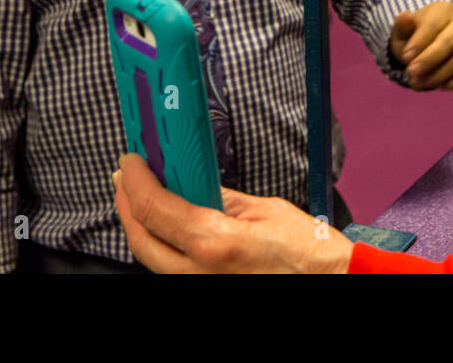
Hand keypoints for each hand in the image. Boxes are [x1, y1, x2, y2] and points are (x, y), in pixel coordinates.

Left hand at [113, 153, 353, 272]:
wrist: (327, 282)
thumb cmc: (306, 252)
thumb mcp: (265, 210)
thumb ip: (222, 198)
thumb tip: (194, 183)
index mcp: (214, 243)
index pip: (154, 208)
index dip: (135, 181)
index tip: (130, 163)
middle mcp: (198, 272)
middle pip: (140, 238)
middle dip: (126, 204)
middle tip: (125, 178)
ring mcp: (200, 286)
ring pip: (151, 257)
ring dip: (140, 225)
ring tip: (140, 197)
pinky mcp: (207, 289)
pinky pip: (170, 268)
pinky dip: (160, 244)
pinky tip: (164, 226)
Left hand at [389, 2, 452, 89]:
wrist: (427, 45)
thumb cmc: (413, 37)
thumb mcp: (402, 31)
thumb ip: (402, 26)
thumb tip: (405, 16)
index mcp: (443, 9)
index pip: (433, 24)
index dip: (419, 43)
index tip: (405, 58)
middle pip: (449, 42)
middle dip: (428, 60)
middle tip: (411, 73)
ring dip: (436, 76)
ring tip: (417, 83)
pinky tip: (438, 86)